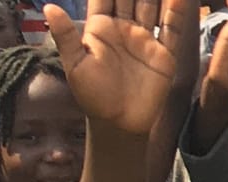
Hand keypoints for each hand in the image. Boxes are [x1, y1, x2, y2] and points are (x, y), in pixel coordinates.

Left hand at [47, 0, 194, 135]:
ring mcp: (146, 39)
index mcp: (101, 28)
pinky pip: (172, 28)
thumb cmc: (93, 96)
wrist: (119, 124)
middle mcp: (125, 28)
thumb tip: (50, 8)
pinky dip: (178, 12)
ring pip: (153, 6)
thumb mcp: (75, 65)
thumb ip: (66, 36)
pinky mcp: (164, 53)